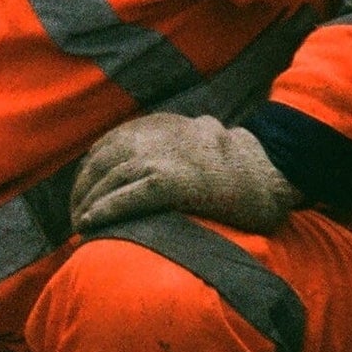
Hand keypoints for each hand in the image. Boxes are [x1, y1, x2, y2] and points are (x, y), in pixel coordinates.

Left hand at [69, 114, 300, 238]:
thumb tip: (145, 174)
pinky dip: (103, 211)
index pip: (110, 145)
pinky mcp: (172, 182)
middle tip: (76, 216)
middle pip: (102, 162)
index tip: (84, 193)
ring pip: (109, 180)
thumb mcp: (201, 143)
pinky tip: (89, 224)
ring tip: (79, 226)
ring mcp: (164, 157)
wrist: (275, 171)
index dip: (91, 171)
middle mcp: (157, 136)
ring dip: (87, 204)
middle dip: (83, 189)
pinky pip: (127, 197)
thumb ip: (174, 148)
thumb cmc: (243, 168)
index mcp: (163, 125)